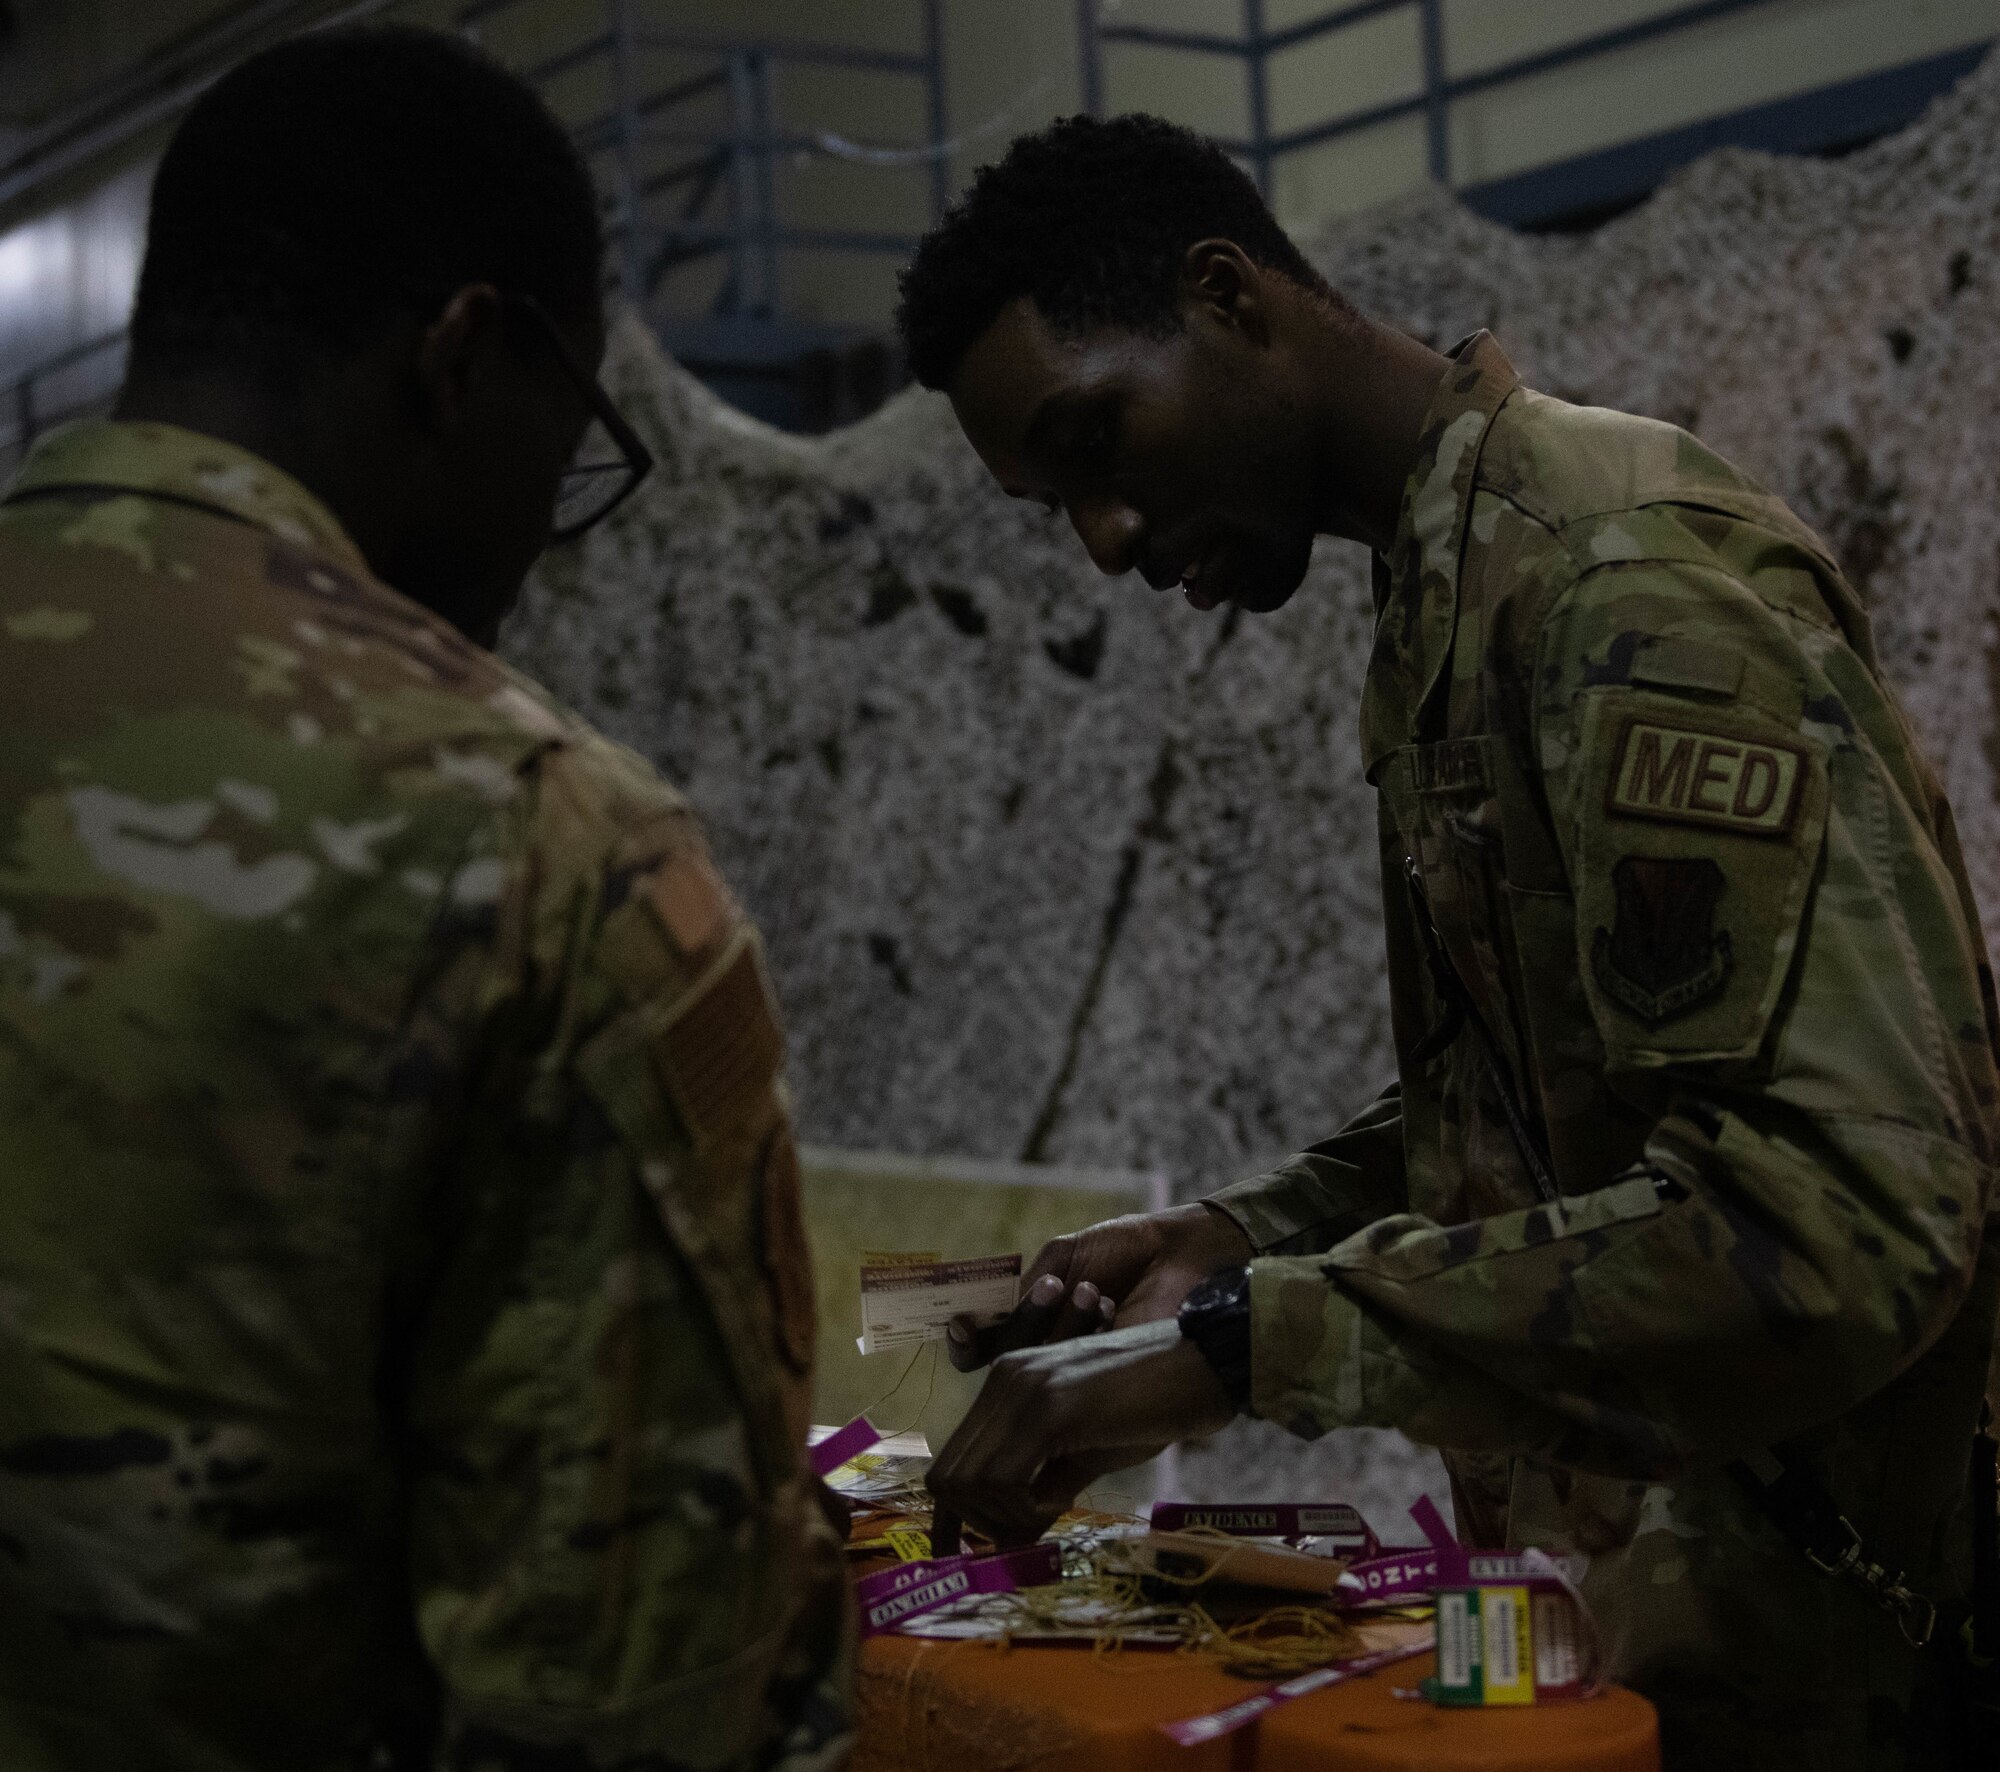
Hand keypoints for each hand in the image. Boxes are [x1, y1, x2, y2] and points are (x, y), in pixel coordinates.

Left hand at [926, 1318, 1236, 1543]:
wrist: (1204, 1363)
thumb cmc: (1154, 1405)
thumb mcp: (1087, 1453)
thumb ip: (1044, 1490)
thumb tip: (1010, 1544)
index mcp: (1006, 1383)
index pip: (952, 1460)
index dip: (953, 1517)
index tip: (971, 1553)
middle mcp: (1004, 1379)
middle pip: (949, 1477)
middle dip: (979, 1525)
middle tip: (1024, 1537)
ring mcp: (1024, 1389)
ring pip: (970, 1482)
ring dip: (1004, 1518)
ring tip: (1051, 1511)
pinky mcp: (1051, 1408)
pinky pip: (1006, 1478)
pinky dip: (1024, 1508)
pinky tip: (1059, 1500)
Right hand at [947, 1202, 1252, 1372]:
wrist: (1178, 1253)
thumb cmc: (1121, 1251)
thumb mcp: (1058, 1262)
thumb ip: (1015, 1295)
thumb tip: (965, 1327)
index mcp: (1030, 1323)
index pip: (976, 1349)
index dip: (964, 1341)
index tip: (963, 1323)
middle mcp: (1048, 1355)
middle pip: (1003, 1362)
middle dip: (1027, 1321)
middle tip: (1055, 1287)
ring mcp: (1077, 1375)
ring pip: (1036, 1372)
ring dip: (1062, 1325)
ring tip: (1095, 1292)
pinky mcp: (1109, 1387)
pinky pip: (1074, 1379)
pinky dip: (1089, 1336)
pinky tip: (1116, 1311)